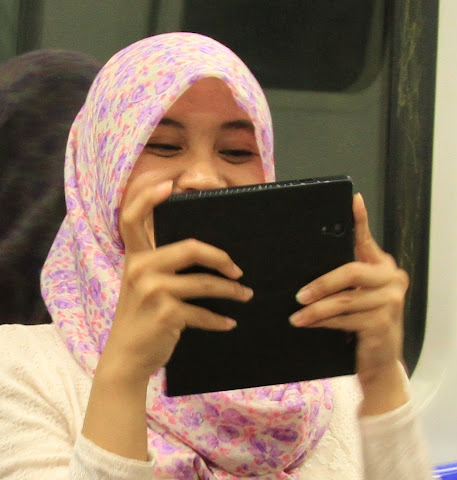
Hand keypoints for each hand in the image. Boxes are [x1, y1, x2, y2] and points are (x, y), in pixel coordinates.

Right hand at [99, 176, 252, 384]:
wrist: (126, 358)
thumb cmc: (141, 318)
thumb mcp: (143, 285)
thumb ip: (162, 264)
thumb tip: (208, 252)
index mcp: (135, 257)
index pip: (131, 218)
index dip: (147, 197)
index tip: (170, 183)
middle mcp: (140, 268)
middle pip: (191, 248)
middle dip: (222, 259)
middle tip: (239, 272)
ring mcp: (151, 290)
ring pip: (204, 283)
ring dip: (231, 292)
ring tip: (245, 297)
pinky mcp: (164, 313)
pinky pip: (202, 313)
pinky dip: (219, 320)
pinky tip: (229, 323)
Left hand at [289, 193, 408, 412]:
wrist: (379, 361)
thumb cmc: (363, 323)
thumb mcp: (355, 297)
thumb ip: (344, 280)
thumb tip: (310, 266)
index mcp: (382, 266)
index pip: (367, 240)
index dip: (360, 220)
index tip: (354, 200)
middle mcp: (392, 279)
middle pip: (351, 272)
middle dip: (321, 284)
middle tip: (298, 295)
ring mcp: (391, 302)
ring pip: (345, 300)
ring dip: (316, 310)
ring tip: (296, 316)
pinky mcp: (383, 324)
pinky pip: (346, 319)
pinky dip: (324, 323)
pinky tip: (309, 324)